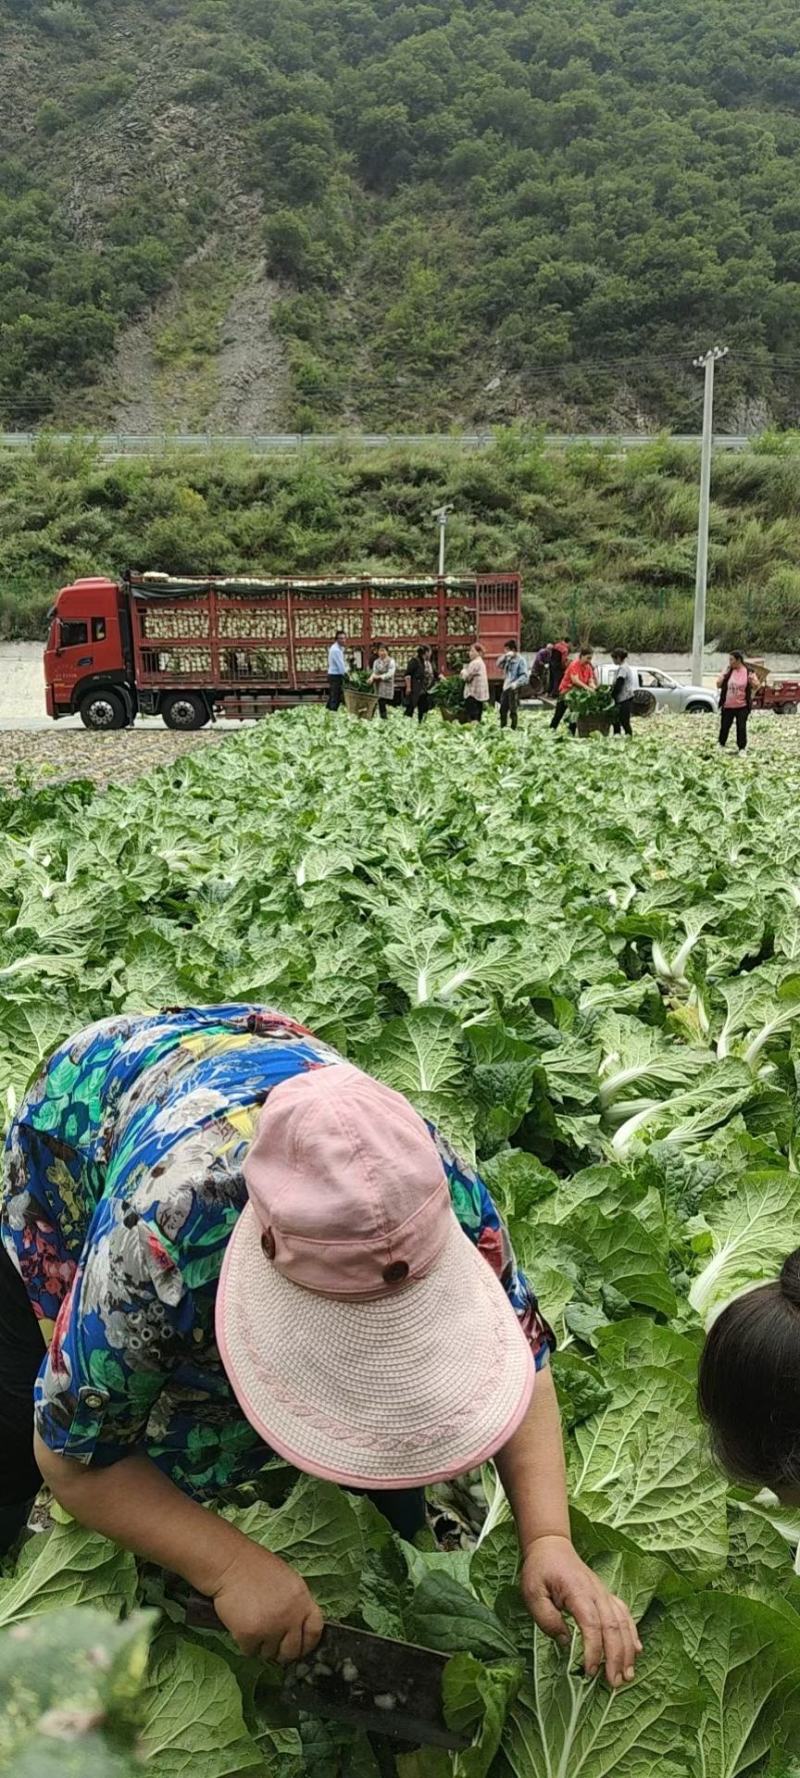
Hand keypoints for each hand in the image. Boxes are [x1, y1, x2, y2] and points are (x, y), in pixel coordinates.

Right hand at [211, 1540, 323, 1663]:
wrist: (230, 1563)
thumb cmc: (256, 1567)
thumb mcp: (287, 1580)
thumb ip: (295, 1603)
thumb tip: (296, 1627)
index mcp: (302, 1599)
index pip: (315, 1631)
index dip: (308, 1643)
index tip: (300, 1647)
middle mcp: (290, 1615)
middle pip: (293, 1650)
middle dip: (282, 1653)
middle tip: (273, 1646)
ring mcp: (271, 1627)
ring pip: (269, 1653)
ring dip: (261, 1646)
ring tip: (253, 1627)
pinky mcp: (250, 1634)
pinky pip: (250, 1651)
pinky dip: (245, 1644)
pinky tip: (241, 1627)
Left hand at [521, 1535, 641, 1687]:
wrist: (552, 1545)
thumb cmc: (540, 1569)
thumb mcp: (532, 1593)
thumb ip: (546, 1618)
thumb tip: (564, 1642)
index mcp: (578, 1592)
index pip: (592, 1625)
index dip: (594, 1650)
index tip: (590, 1672)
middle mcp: (597, 1593)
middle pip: (613, 1628)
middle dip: (616, 1658)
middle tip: (614, 1684)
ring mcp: (604, 1593)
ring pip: (623, 1623)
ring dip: (627, 1650)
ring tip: (628, 1675)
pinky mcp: (606, 1595)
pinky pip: (625, 1615)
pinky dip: (633, 1633)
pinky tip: (637, 1650)